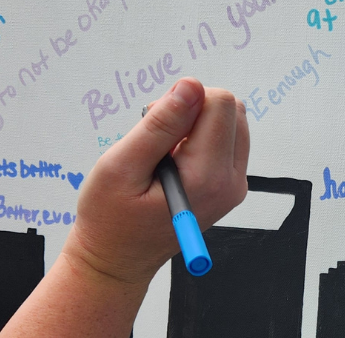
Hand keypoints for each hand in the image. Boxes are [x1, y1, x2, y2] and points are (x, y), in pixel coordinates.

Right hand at [63, 77, 249, 285]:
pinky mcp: (230, 184)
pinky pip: (227, 139)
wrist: (117, 260)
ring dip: (197, 122)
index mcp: (208, 177)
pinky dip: (201, 137)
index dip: (184, 99)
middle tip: (156, 137)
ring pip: (232, 121)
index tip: (155, 123)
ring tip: (163, 150)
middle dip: (193, 108)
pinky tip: (174, 159)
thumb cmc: (110, 217)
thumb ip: (160, 124)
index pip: (221, 103)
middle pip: (231, 109)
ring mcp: (234, 185)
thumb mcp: (122, 166)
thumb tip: (191, 85)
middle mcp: (231, 181)